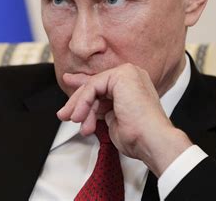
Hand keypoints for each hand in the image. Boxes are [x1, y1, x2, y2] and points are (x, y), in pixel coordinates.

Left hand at [57, 63, 191, 176]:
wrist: (152, 141)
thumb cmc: (138, 137)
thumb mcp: (112, 118)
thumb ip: (100, 107)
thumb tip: (84, 106)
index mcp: (133, 83)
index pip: (102, 84)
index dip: (83, 90)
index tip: (69, 98)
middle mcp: (132, 74)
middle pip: (95, 83)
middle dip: (77, 100)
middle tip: (64, 114)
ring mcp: (128, 73)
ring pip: (92, 86)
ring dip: (81, 106)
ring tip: (78, 122)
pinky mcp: (121, 76)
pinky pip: (92, 86)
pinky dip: (84, 102)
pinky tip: (82, 117)